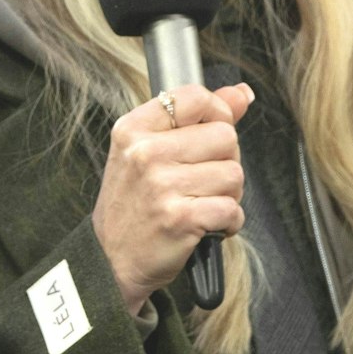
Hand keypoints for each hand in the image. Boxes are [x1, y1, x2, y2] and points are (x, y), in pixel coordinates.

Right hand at [92, 83, 252, 315]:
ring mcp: (161, 185)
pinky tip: (207, 225)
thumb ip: (197, 119)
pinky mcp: (180, 218)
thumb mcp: (149, 152)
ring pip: (234, 173)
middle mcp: (145, 152)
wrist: (110, 260)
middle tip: (201, 181)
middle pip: (225, 136)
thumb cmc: (133, 204)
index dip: (217, 114)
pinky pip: (232, 208)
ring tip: (201, 204)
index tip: (211, 135)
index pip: (195, 97)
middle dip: (225, 161)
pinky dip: (229, 222)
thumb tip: (242, 93)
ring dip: (228, 194)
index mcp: (133, 129)